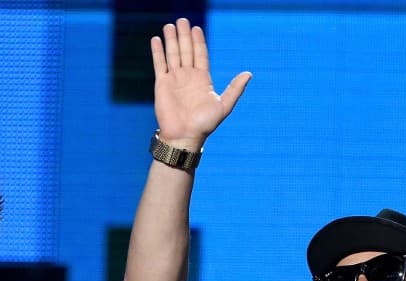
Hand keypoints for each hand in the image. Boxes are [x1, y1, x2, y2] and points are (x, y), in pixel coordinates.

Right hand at [151, 18, 251, 148]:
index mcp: (202, 79)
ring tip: (170, 25)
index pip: (200, 54)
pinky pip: (159, 64)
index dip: (199, 41)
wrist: (184, 136)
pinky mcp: (162, 84)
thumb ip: (235, 89)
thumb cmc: (204, 124)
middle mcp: (188, 76)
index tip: (197, 28)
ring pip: (173, 54)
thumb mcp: (224, 105)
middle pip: (186, 51)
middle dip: (184, 35)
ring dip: (171, 40)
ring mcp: (174, 79)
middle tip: (182, 20)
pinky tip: (157, 40)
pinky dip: (158, 52)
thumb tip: (248, 74)